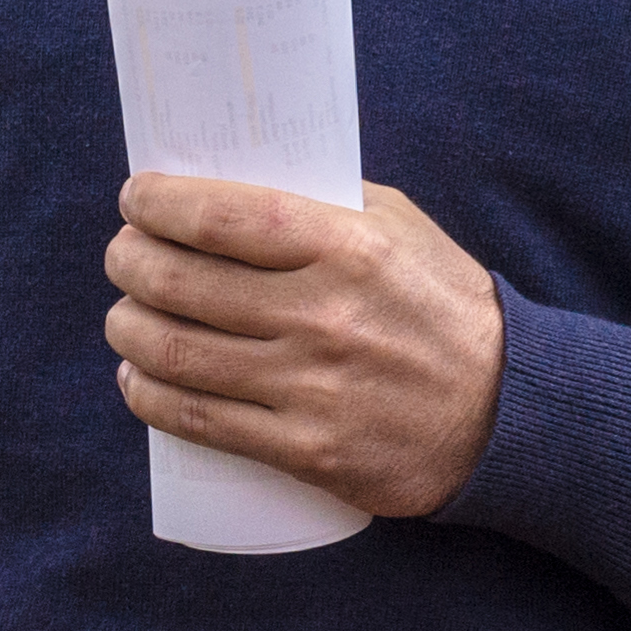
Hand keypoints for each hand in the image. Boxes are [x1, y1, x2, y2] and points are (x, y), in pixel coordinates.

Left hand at [102, 175, 505, 517]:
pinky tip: (138, 380)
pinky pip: (204, 422)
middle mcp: (325, 315)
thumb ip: (321, 200)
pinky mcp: (309, 450)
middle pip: (183, 282)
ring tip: (123, 316)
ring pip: (179, 354)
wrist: (509, 412)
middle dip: (130, 262)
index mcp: (346, 246)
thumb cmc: (441, 304)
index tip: (135, 198)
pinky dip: (152, 397)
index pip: (221, 216)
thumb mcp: (396, 226)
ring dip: (128, 330)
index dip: (159, 204)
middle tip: (121, 255)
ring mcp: (313, 388)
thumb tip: (228, 180)